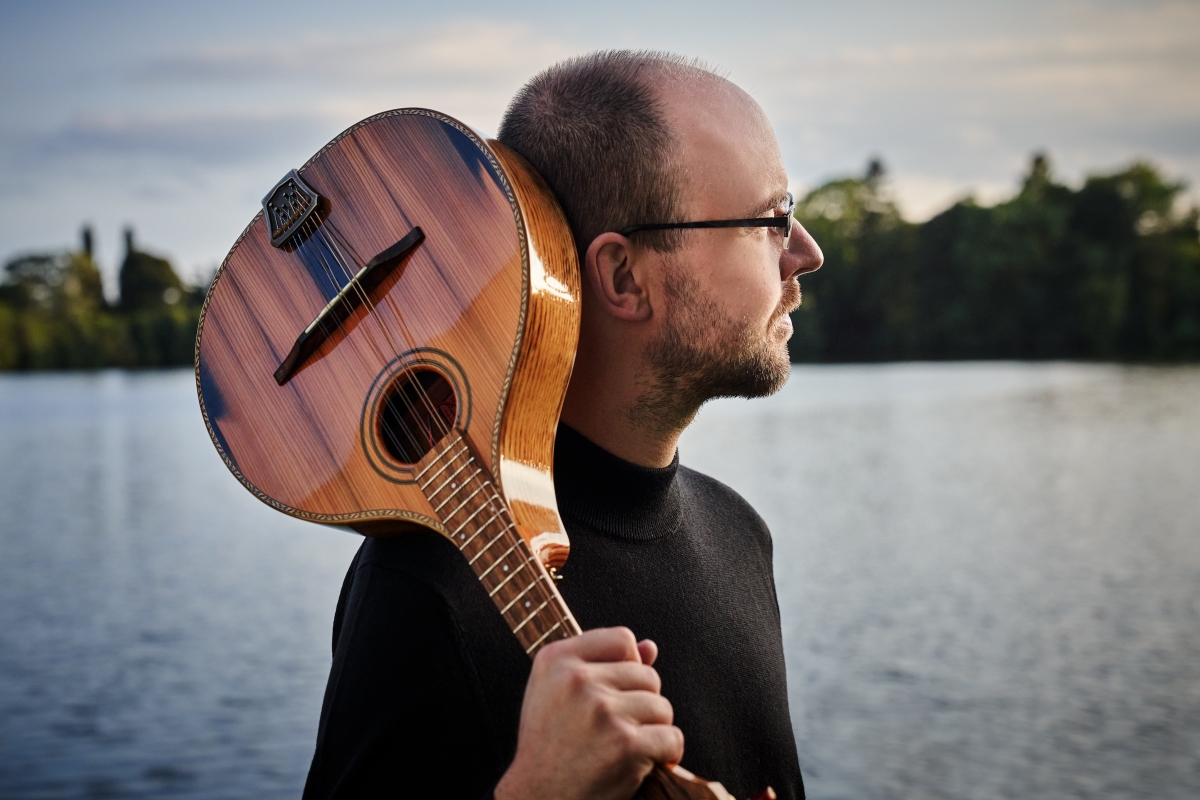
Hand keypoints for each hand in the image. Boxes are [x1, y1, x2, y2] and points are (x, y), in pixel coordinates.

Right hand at [494, 627, 682, 799]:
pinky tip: (646, 764)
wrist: (538, 798)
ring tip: (628, 748)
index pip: (621, 639)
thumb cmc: (549, 746)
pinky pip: (671, 737)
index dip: (629, 664)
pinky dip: (667, 755)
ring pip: (662, 706)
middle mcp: (577, 679)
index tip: (618, 690)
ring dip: (654, 730)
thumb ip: (600, 664)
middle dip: (642, 704)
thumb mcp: (556, 693)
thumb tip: (649, 647)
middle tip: (619, 730)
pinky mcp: (625, 743)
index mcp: (556, 659)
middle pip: (647, 675)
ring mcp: (602, 710)